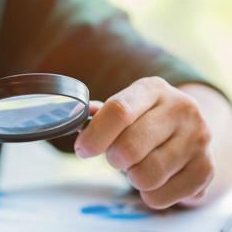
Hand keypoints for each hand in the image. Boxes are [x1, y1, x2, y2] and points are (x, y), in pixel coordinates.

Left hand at [75, 77, 213, 208]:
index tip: (83, 149)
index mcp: (153, 89)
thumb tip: (80, 119)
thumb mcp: (127, 105)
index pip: (119, 111)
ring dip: (132, 178)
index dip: (95, 135)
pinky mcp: (206, 169)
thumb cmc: (146, 119)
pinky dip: (149, 195)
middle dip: (114, 159)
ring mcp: (198, 139)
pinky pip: (160, 196)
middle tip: (117, 157)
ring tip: (138, 166)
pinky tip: (156, 179)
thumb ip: (102, 114)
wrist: (190, 131)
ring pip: (146, 175)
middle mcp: (181, 109)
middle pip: (129, 148)